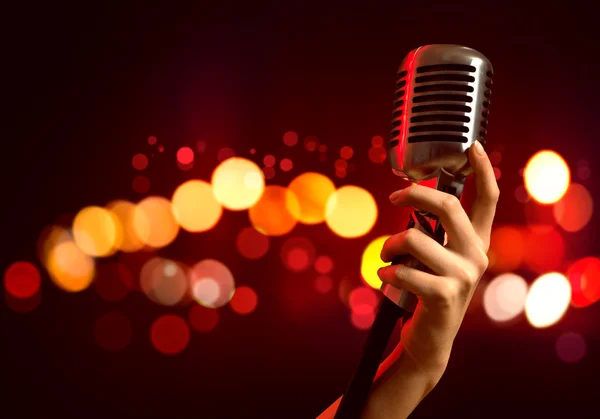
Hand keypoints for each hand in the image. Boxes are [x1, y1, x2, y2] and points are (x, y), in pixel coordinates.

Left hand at [377, 140, 499, 376]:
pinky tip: (384, 276)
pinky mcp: (446, 295)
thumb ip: (434, 233)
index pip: (487, 200)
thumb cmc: (427, 291)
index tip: (473, 145)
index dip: (482, 169)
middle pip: (446, 205)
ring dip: (389, 245)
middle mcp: (476, 255)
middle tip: (394, 197)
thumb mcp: (436, 259)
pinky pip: (405, 271)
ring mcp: (464, 276)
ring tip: (385, 257)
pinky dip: (387, 271)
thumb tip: (411, 199)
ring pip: (415, 237)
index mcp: (476, 242)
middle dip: (413, 194)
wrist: (430, 339)